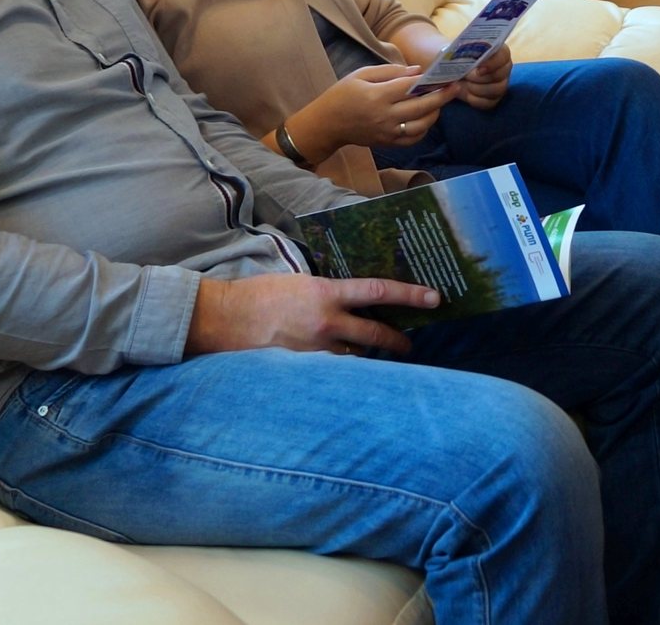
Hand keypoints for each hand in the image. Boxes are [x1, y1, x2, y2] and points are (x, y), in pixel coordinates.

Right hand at [186, 273, 437, 356]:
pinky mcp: (304, 369)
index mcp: (326, 293)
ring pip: (357, 359)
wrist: (224, 319)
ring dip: (370, 361)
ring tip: (379, 363)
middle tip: (410, 345)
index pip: (379, 292)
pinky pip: (334, 373)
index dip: (410, 295)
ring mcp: (316, 350)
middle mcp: (326, 323)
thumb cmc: (259, 295)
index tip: (435, 298)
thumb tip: (353, 297)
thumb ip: (328, 291)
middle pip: (377, 335)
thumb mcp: (300, 282)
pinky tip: (348, 377)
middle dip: (399, 342)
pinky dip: (344, 372)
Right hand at [289, 63, 452, 155]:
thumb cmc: (342, 94)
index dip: (429, 81)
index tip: (444, 75)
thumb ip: (390, 72)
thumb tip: (417, 71)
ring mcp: (388, 132)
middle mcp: (385, 116)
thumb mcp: (361, 75)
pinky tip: (427, 118)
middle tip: (456, 87)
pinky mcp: (388, 143)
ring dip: (435, 113)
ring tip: (441, 101)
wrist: (328, 124)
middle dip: (441, 97)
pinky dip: (424, 129)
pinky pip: (413, 139)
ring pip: (421, 125)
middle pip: (421, 107)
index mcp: (377, 96)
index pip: (409, 87)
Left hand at [456, 43, 511, 109]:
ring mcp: (500, 85)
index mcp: (498, 51)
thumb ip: (460, 51)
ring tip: (461, 84)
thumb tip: (452, 53)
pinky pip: (488, 102)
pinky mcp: (493, 99)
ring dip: (476, 88)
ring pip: (495, 90)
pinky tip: (463, 93)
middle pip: (499, 75)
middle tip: (465, 76)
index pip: (503, 55)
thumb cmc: (456, 56)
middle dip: (480, 78)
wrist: (451, 70)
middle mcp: (503, 68)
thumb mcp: (456, 51)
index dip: (493, 63)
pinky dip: (474, 99)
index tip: (478, 68)